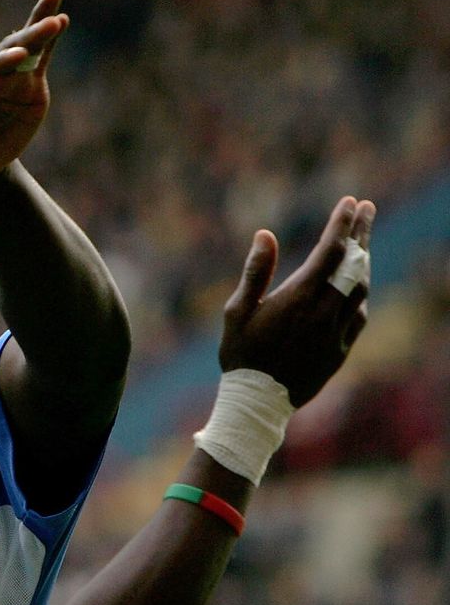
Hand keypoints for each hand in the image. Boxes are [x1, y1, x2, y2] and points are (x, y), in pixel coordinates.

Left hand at [0, 0, 67, 188]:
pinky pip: (38, 59)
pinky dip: (49, 41)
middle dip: (26, 38)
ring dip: (39, 26)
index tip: (20, 56)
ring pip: (23, 48)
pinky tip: (62, 19)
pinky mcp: (26, 84)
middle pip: (4, 53)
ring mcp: (6, 79)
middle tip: (50, 23)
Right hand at [218, 197, 374, 406]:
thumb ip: (255, 271)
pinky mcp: (340, 351)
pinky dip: (360, 294)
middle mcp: (324, 311)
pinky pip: (359, 315)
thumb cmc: (240, 354)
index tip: (350, 202)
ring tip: (361, 245)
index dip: (342, 224)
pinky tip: (356, 287)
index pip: (330, 251)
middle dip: (361, 233)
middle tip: (366, 209)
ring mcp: (336, 332)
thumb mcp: (237, 310)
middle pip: (354, 264)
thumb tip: (265, 235)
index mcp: (299, 297)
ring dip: (364, 262)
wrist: (257, 401)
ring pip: (361, 288)